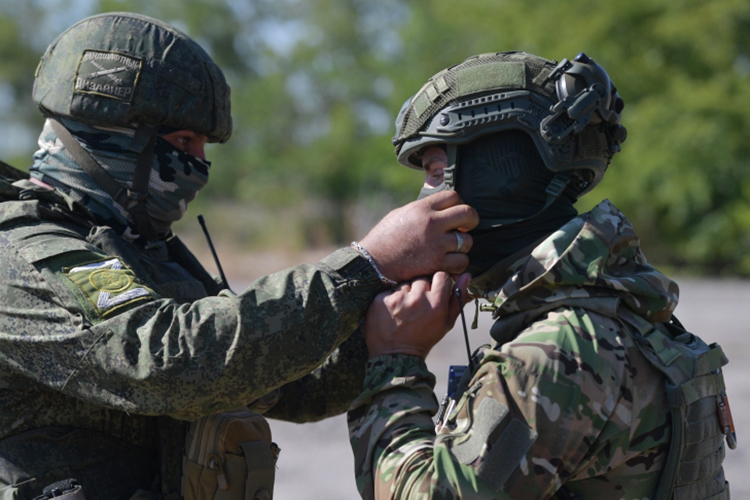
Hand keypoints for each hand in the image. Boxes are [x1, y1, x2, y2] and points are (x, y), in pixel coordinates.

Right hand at [359, 191, 478, 282]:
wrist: (373, 263)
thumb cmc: (384, 239)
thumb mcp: (401, 214)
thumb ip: (422, 210)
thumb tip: (440, 208)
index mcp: (422, 208)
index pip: (454, 196)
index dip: (459, 203)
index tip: (455, 213)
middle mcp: (432, 223)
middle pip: (468, 213)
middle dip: (471, 220)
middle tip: (465, 227)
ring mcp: (436, 244)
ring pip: (468, 241)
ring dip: (462, 246)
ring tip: (451, 249)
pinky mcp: (437, 264)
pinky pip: (461, 262)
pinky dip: (458, 264)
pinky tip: (448, 263)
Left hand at [364, 272, 470, 358]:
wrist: (397, 355)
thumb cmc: (424, 338)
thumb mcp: (446, 322)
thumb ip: (457, 297)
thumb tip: (467, 275)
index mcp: (436, 303)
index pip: (441, 276)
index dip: (438, 283)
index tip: (434, 292)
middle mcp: (417, 298)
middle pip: (422, 278)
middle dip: (420, 289)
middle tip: (417, 306)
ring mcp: (398, 298)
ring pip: (405, 283)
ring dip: (405, 293)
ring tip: (405, 310)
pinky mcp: (381, 300)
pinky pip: (389, 290)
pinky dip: (391, 299)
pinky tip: (393, 312)